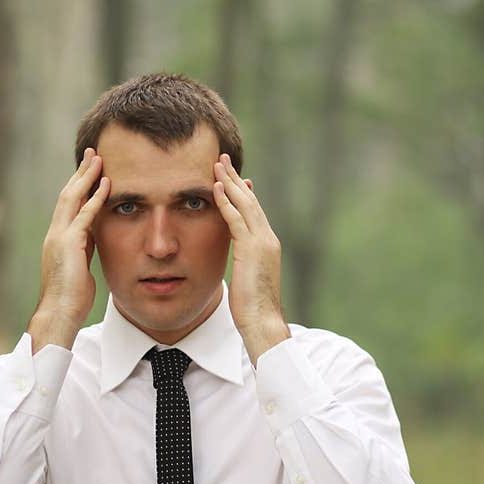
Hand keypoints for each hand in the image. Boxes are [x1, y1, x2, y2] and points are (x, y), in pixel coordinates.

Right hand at [28, 148, 109, 352]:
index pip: (69, 205)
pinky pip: (84, 215)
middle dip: (80, 173)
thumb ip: (85, 249)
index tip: (90, 170)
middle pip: (67, 194)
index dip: (79, 186)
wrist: (59, 313)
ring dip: (86, 177)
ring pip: (72, 198)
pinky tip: (106, 184)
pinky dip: (95, 198)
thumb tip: (94, 239)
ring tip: (98, 159)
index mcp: (58, 239)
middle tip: (92, 153)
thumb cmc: (71, 298)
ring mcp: (59, 237)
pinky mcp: (68, 245)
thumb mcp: (80, 267)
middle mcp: (55, 233)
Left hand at [213, 153, 290, 365]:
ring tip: (217, 163)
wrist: (263, 323)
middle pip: (250, 201)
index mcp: (267, 246)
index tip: (232, 177)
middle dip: (235, 179)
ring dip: (229, 182)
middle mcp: (267, 239)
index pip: (253, 212)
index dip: (241, 193)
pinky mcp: (251, 249)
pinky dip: (226, 201)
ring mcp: (262, 243)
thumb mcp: (247, 280)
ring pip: (244, 204)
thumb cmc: (254, 309)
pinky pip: (236, 218)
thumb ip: (244, 265)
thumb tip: (238, 263)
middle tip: (222, 159)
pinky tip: (215, 187)